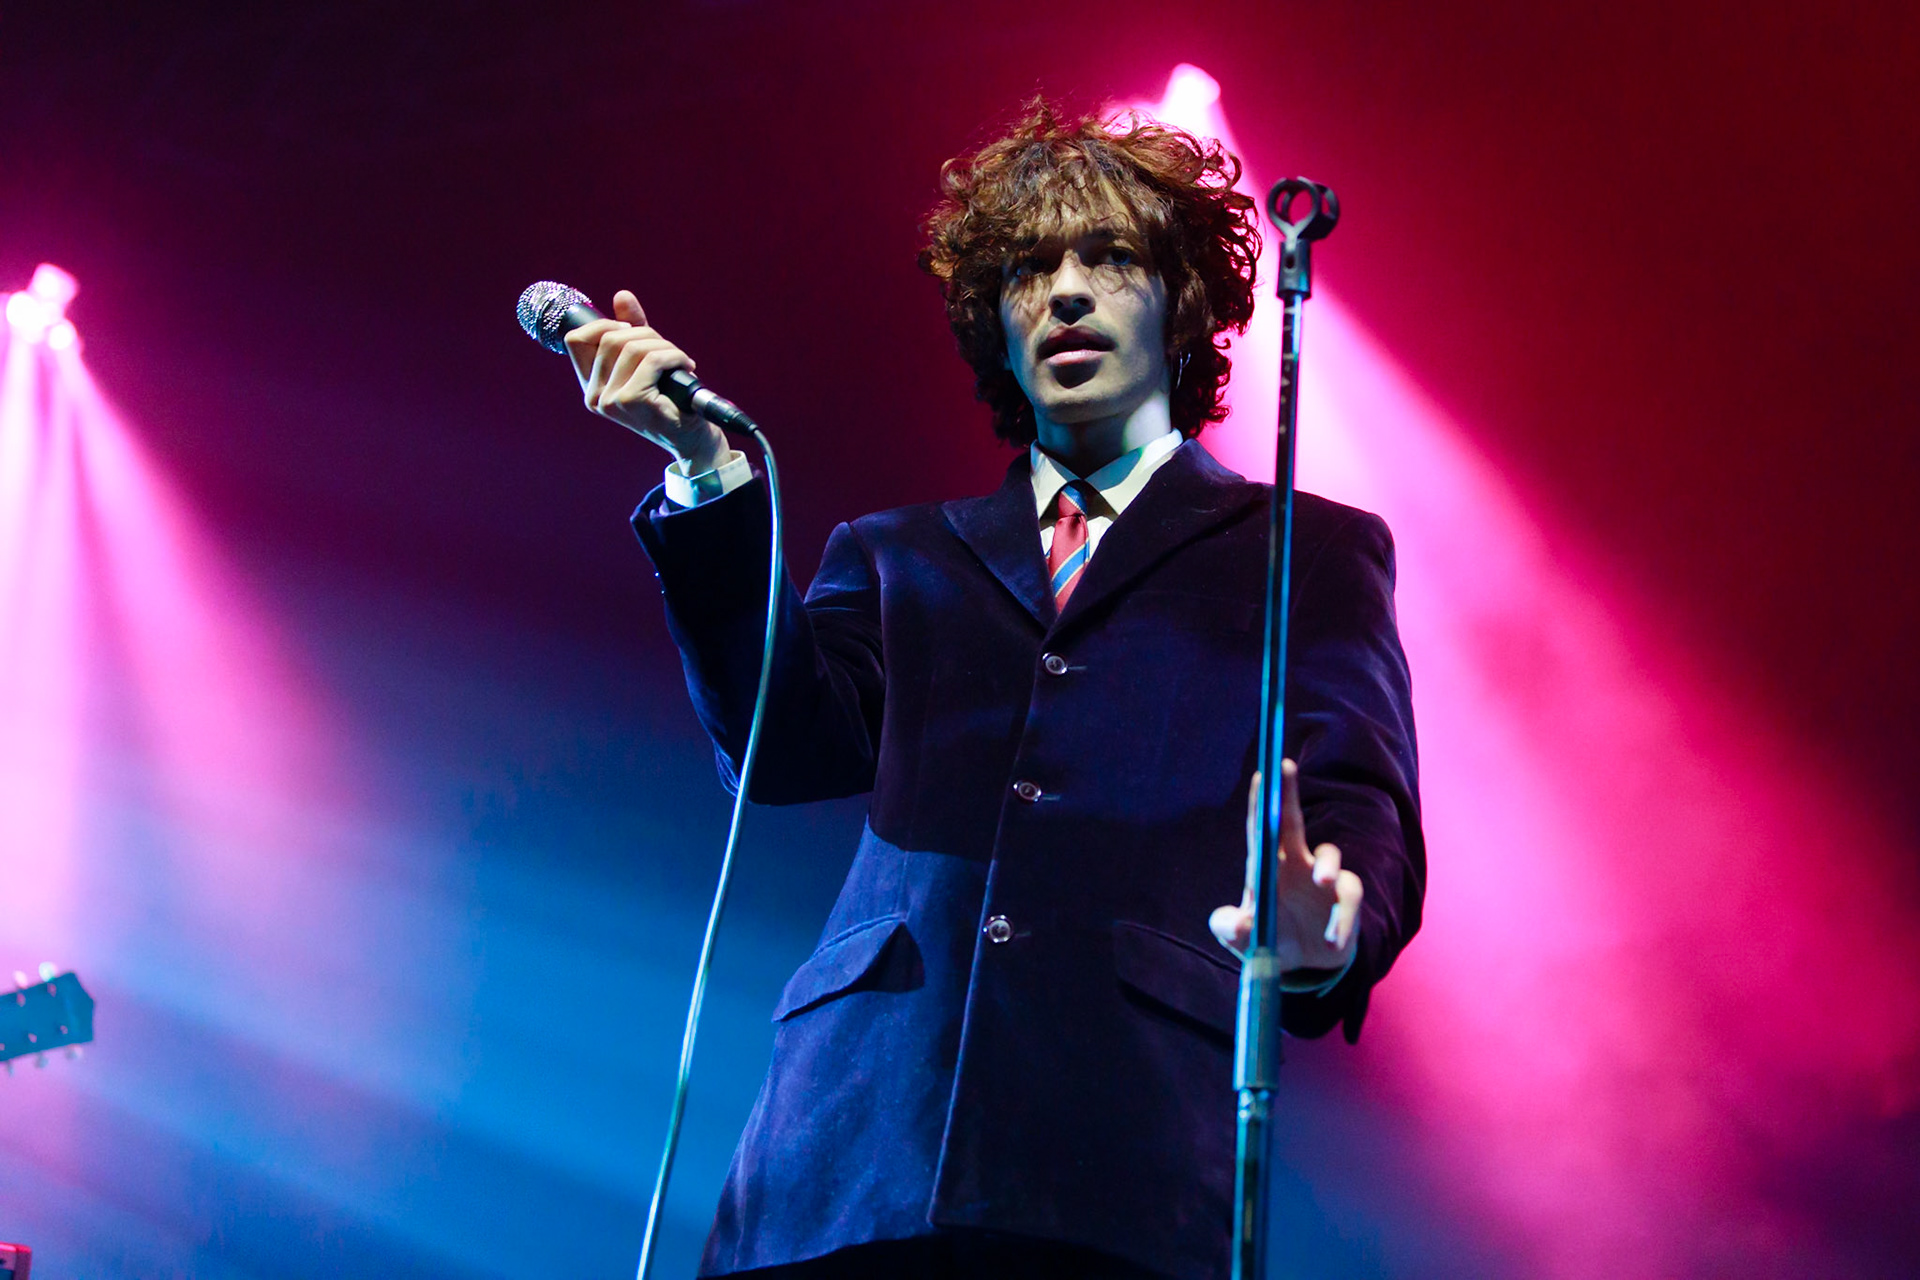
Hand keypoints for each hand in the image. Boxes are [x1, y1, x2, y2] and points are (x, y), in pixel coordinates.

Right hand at [563, 290, 727, 471]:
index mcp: (591, 385)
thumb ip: (632, 329)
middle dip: (645, 334)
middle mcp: (594, 395)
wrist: (691, 437)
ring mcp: (610, 401)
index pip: (575, 339)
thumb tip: (622, 295)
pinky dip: (674, 356)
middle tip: (667, 352)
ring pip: (633, 346)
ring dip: (665, 346)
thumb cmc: (670, 399)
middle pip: (611, 336)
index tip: (631, 330)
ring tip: (679, 361)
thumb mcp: (647, 359)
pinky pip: (653, 359)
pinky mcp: (631, 401)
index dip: (603, 325)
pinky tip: (686, 367)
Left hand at [1208, 760, 1361, 972]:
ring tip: (1322, 881)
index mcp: (1268, 867)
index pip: (1262, 829)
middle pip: (1293, 821)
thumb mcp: (1245, 940)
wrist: (1304, 966)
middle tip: (1286, 766)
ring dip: (1328, 865)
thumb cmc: (1269, 940)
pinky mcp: (1345, 899)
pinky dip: (1343, 919)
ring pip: (1332, 855)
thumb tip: (1230, 922)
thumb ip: (1232, 930)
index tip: (1261, 774)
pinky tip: (1332, 940)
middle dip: (1288, 793)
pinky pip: (1349, 899)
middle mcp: (1297, 863)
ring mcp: (1324, 878)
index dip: (1261, 802)